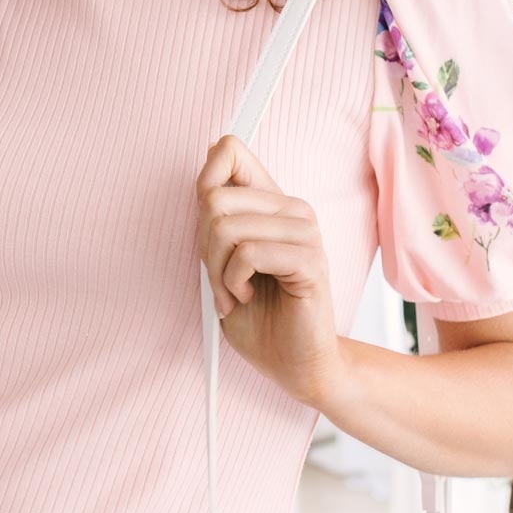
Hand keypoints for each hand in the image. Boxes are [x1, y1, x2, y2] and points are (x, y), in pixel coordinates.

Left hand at [196, 134, 345, 407]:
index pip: (229, 152)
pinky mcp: (309, 260)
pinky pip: (249, 254)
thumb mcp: (221, 258)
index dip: (203, 184)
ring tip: (235, 293)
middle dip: (204, 249)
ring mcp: (305, 233)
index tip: (207, 230)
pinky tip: (246, 297)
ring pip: (227, 228)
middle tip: (222, 280)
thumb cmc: (257, 314)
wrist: (292, 362)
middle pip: (214, 200)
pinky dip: (233, 282)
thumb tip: (213, 149)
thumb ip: (217, 213)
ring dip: (218, 273)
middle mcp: (292, 210)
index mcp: (271, 203)